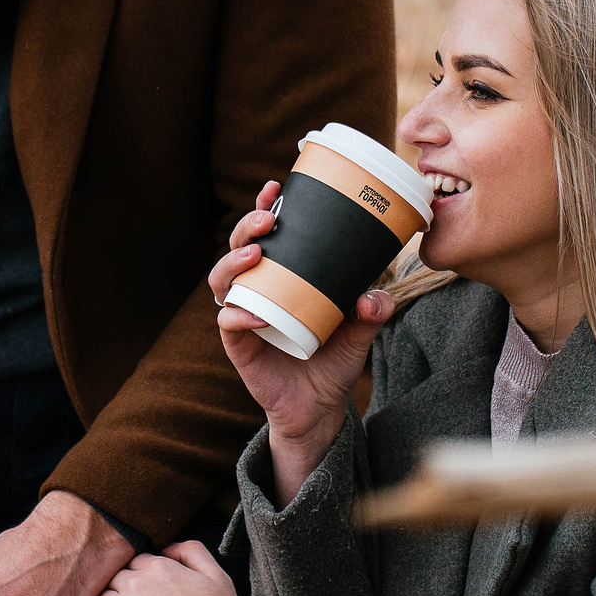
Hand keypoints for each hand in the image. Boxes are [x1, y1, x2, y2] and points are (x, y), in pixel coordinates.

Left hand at [87, 542, 257, 595]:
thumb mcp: (218, 576)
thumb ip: (192, 551)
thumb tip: (166, 547)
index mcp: (160, 566)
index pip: (136, 559)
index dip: (142, 573)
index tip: (150, 590)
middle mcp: (138, 582)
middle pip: (116, 574)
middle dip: (124, 586)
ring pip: (102, 593)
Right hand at [211, 180, 392, 498]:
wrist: (319, 407)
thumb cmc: (334, 359)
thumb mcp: (360, 331)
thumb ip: (372, 311)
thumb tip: (374, 296)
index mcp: (281, 276)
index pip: (266, 234)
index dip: (263, 207)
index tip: (274, 188)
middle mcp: (257, 290)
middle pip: (238, 248)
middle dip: (246, 227)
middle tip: (267, 219)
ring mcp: (243, 315)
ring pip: (221, 280)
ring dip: (233, 262)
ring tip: (255, 254)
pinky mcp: (238, 345)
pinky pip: (228, 323)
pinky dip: (238, 314)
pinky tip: (254, 313)